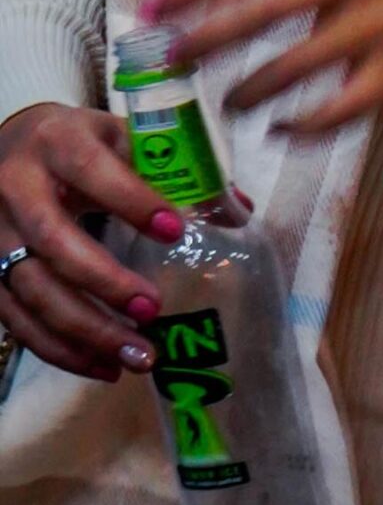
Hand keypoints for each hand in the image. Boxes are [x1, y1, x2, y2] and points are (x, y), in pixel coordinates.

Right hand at [0, 103, 188, 380]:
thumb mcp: (117, 138)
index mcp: (56, 142)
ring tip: (138, 356)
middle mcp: (15, 188)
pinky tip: (103, 366)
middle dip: (105, 282)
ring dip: (86, 331)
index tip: (176, 230)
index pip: (93, 171)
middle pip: (54, 242)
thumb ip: (171, 169)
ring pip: (32, 291)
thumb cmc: (75, 144)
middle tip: (152, 310)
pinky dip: (60, 350)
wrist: (4, 149)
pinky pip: (18, 321)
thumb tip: (238, 208)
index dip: (132, 201)